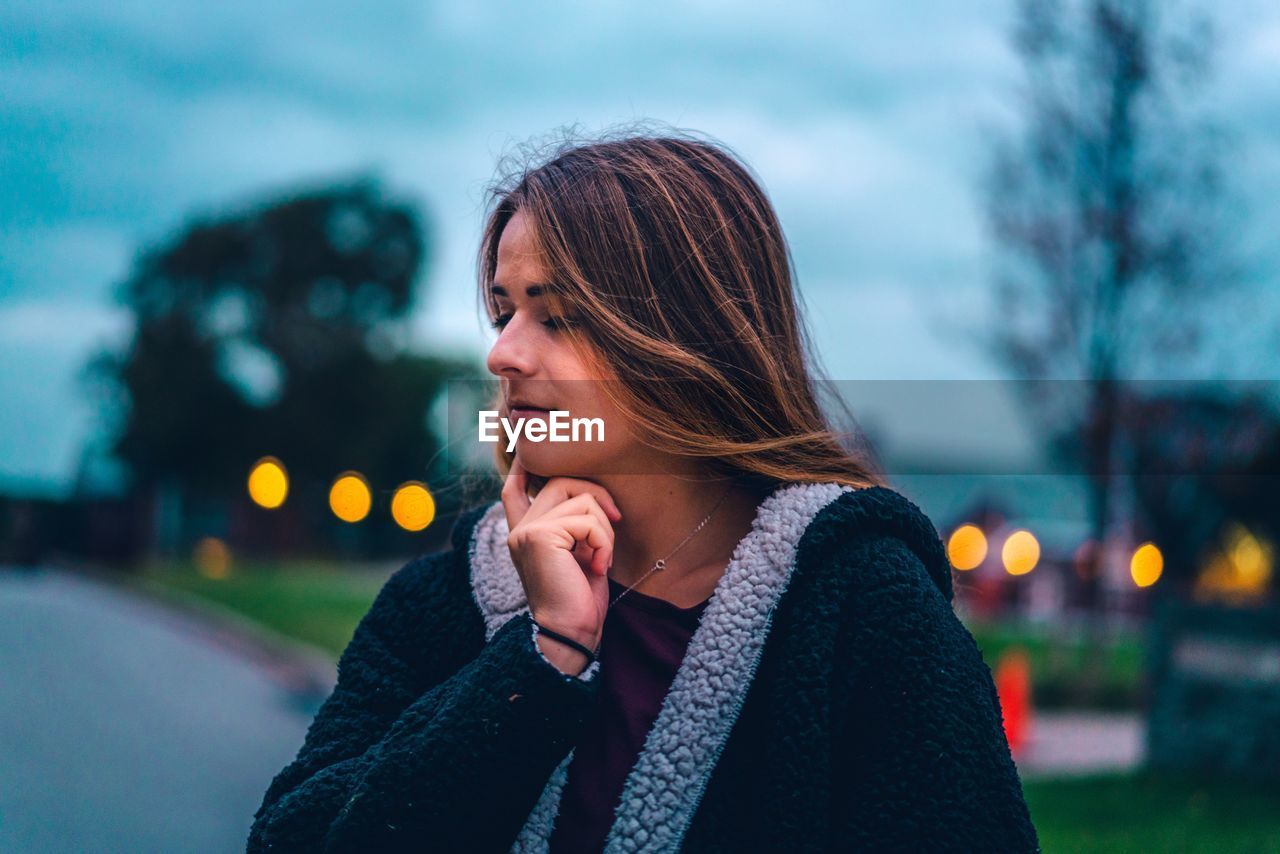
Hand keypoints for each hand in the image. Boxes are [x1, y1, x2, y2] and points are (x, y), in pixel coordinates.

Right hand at [501, 455, 621, 659]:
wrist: (570, 634)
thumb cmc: (580, 600)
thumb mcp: (579, 554)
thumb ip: (574, 526)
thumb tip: (588, 496)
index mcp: (525, 533)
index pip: (515, 488)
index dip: (523, 465)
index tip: (526, 449)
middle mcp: (520, 528)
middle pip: (562, 481)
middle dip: (597, 496)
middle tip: (614, 522)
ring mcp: (527, 530)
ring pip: (580, 498)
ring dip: (603, 528)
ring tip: (601, 559)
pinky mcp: (539, 536)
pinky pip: (587, 519)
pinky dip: (603, 542)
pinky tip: (599, 567)